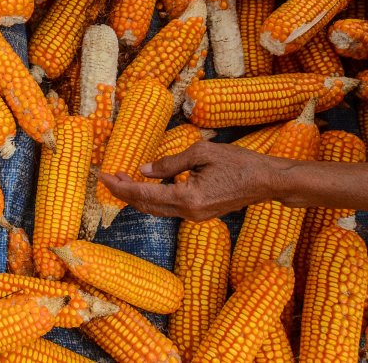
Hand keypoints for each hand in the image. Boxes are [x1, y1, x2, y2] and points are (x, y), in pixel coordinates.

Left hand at [99, 141, 286, 221]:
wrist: (268, 181)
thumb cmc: (239, 162)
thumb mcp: (201, 153)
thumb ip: (169, 163)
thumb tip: (143, 169)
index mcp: (188, 198)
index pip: (144, 194)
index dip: (120, 186)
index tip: (102, 176)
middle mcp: (189, 213)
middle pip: (146, 206)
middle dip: (123, 192)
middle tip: (107, 176)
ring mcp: (195, 217)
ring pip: (156, 209)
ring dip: (136, 196)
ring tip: (120, 178)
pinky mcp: (200, 214)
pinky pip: (169, 208)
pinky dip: (152, 198)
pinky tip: (144, 185)